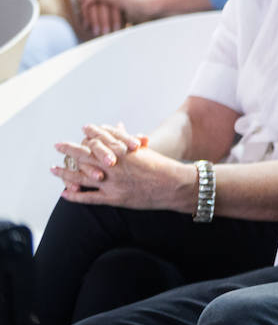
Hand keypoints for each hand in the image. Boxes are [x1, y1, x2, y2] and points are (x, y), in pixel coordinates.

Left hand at [52, 124, 192, 211]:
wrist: (175, 186)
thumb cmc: (162, 167)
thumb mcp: (144, 151)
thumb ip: (129, 140)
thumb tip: (119, 127)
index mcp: (123, 151)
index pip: (100, 139)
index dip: (88, 134)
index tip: (80, 131)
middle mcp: (115, 165)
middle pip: (85, 155)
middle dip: (69, 149)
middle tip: (57, 145)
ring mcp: (113, 182)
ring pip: (82, 177)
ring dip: (65, 172)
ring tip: (54, 169)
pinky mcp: (115, 198)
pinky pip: (89, 197)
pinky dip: (75, 196)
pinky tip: (65, 193)